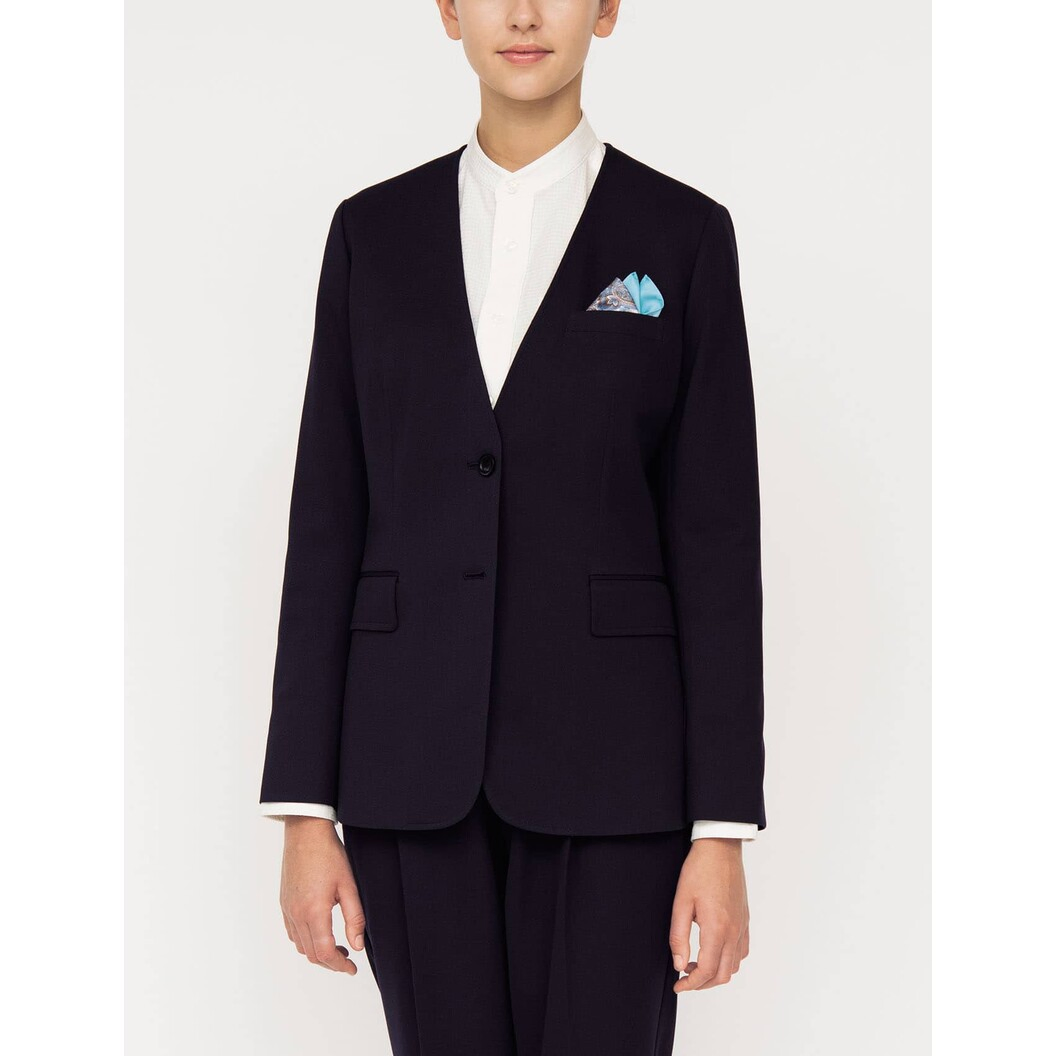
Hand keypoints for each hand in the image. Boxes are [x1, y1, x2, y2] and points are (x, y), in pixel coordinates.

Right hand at [279, 816, 365, 974]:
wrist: (305, 833)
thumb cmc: (329, 854)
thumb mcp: (349, 886)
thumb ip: (354, 918)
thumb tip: (357, 946)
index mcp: (314, 912)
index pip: (325, 952)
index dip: (339, 965)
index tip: (352, 968)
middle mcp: (296, 914)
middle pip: (311, 953)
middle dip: (330, 962)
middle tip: (348, 960)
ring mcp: (287, 909)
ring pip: (300, 945)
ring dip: (318, 952)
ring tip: (337, 946)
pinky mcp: (284, 903)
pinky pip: (292, 932)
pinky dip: (306, 940)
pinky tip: (320, 932)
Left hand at [668, 838, 749, 992]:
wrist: (721, 848)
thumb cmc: (699, 870)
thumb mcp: (681, 902)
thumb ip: (678, 936)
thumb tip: (678, 963)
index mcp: (717, 928)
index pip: (707, 970)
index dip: (691, 984)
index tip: (678, 985)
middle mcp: (734, 931)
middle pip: (723, 974)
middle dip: (702, 983)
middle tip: (684, 978)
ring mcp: (742, 926)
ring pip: (734, 966)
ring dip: (716, 972)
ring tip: (695, 963)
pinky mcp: (745, 919)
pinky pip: (742, 951)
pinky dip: (728, 960)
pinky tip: (713, 951)